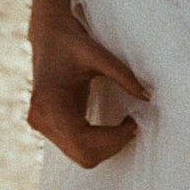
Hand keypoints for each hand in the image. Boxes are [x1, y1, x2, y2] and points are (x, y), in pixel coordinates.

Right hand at [27, 15, 150, 168]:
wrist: (47, 34)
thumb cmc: (70, 41)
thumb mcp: (98, 54)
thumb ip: (124, 76)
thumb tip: (148, 97)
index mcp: (49, 103)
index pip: (83, 140)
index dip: (113, 138)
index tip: (133, 123)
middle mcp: (41, 119)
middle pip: (83, 155)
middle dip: (113, 145)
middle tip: (132, 125)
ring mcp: (42, 126)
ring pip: (80, 156)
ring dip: (107, 146)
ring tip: (124, 125)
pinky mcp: (49, 126)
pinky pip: (76, 147)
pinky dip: (98, 143)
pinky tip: (111, 128)